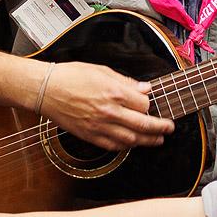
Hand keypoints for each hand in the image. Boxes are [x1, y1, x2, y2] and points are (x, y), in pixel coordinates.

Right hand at [40, 62, 174, 150]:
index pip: (144, 105)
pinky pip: (113, 146)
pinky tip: (132, 143)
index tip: (152, 104)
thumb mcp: (102, 71)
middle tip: (169, 128)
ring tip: (157, 139)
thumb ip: (126, 82)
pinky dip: (126, 146)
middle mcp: (110, 111)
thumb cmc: (70, 76)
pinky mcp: (90, 136)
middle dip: (161, 128)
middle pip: (144, 125)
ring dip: (148, 141)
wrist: (46, 90)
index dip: (151, 105)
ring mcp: (100, 126)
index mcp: (114, 92)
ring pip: (131, 139)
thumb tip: (144, 89)